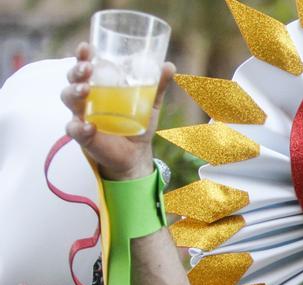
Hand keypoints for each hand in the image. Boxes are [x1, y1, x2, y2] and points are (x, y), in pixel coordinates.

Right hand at [61, 42, 174, 181]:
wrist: (136, 153)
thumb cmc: (137, 122)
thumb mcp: (149, 103)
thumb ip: (157, 85)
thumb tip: (168, 65)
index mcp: (98, 86)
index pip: (86, 66)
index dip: (83, 56)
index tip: (86, 47)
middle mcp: (85, 99)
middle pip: (73, 80)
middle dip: (77, 72)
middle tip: (87, 68)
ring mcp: (81, 116)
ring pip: (69, 100)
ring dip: (74, 92)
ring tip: (85, 90)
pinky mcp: (83, 136)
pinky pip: (75, 129)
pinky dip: (80, 127)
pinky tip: (89, 126)